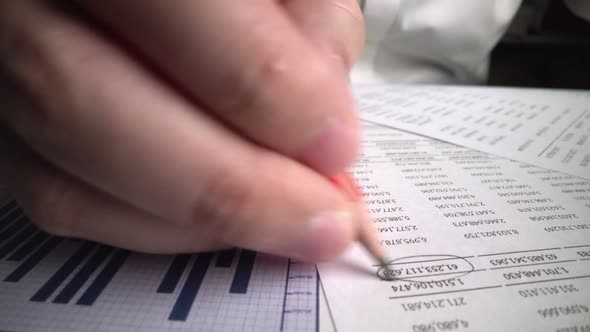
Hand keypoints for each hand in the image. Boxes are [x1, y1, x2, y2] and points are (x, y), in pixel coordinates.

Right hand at [0, 0, 364, 260]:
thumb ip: (305, 15)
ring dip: (195, 219)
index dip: (268, 89)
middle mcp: (20, 6)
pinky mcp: (7, 136)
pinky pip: (60, 201)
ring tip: (281, 222)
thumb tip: (324, 111)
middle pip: (89, 102)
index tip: (337, 143)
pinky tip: (217, 220)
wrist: (134, 0)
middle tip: (319, 217)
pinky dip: (154, 227)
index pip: (174, 10)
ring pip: (68, 176)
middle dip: (230, 184)